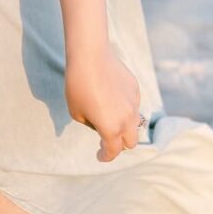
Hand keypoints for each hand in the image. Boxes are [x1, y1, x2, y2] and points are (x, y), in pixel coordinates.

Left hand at [66, 43, 141, 161]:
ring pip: (134, 123)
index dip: (105, 156)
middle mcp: (127, 119)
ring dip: (124, 126)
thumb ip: (91, 124)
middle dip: (119, 144)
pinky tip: (112, 96)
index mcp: (111, 129)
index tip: (100, 155)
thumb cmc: (78, 86)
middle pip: (131, 142)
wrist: (90, 56)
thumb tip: (100, 124)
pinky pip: (133, 104)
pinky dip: (125, 107)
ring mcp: (134, 103)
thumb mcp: (77, 112)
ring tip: (110, 118)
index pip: (113, 151)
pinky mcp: (135, 88)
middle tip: (107, 140)